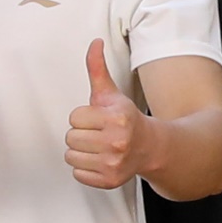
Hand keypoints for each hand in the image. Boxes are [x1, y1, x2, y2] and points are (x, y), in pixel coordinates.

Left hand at [64, 42, 143, 193]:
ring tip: (99, 147)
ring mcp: (114, 162)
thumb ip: (98, 68)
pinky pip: (77, 174)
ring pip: (71, 156)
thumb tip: (94, 42)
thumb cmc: (125, 118)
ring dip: (81, 152)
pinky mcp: (110, 180)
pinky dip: (85, 169)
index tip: (98, 119)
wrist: (150, 147)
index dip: (83, 117)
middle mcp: (118, 141)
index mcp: (117, 117)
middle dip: (82, 134)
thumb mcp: (111, 93)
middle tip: (99, 134)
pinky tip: (101, 160)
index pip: (74, 118)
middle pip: (70, 138)